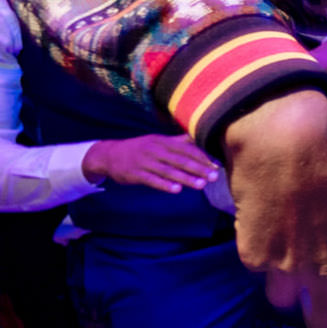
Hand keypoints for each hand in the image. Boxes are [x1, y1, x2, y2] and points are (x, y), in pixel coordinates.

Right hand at [82, 134, 221, 192]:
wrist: (109, 154)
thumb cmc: (140, 149)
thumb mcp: (157, 141)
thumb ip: (178, 141)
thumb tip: (199, 137)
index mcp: (162, 141)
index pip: (186, 149)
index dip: (201, 158)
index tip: (215, 166)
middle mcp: (154, 150)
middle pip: (179, 160)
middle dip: (198, 168)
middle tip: (214, 177)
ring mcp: (144, 162)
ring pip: (168, 170)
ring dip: (185, 178)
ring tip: (200, 185)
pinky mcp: (135, 174)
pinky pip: (151, 179)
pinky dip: (164, 184)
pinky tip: (177, 190)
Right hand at [223, 89, 326, 327]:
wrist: (283, 137)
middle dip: (326, 326)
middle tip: (323, 313)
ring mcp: (289, 267)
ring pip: (286, 300)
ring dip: (289, 285)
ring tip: (287, 259)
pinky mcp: (254, 256)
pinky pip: (259, 269)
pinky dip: (262, 255)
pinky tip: (265, 228)